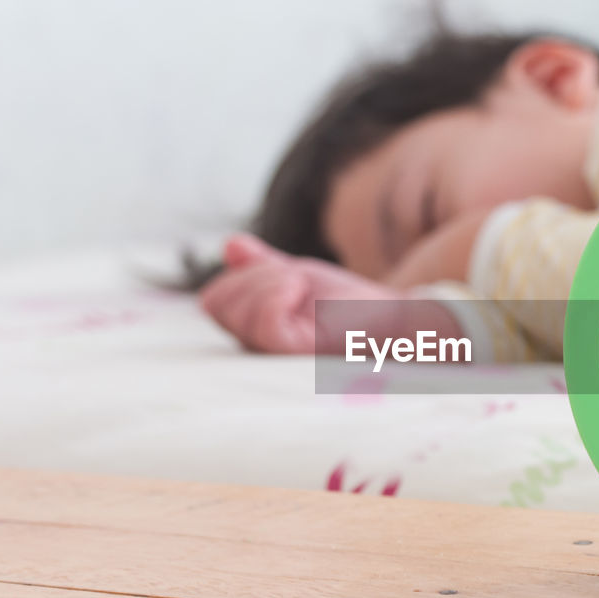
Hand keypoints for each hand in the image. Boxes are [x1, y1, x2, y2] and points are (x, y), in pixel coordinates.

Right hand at [200, 235, 430, 353]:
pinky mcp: (291, 353)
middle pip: (215, 304)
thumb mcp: (294, 274)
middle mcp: (253, 348)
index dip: (239, 277)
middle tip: (295, 282)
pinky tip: (300, 293)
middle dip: (253, 276)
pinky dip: (276, 294)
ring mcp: (269, 353)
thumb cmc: (344, 302)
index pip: (212, 301)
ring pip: (236, 308)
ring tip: (301, 290)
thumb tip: (230, 244)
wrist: (387, 316)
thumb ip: (260, 263)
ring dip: (269, 281)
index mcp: (250, 331)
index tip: (282, 274)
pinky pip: (261, 322)